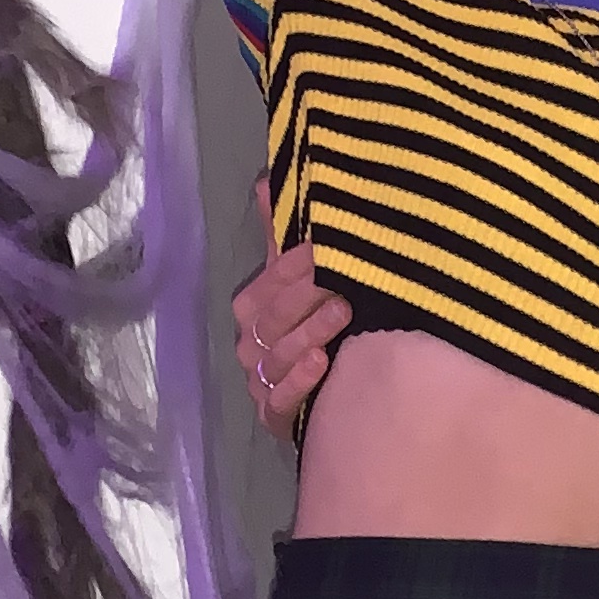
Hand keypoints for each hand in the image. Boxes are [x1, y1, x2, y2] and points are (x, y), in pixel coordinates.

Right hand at [231, 177, 346, 437]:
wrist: (341, 392)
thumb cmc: (320, 322)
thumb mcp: (307, 277)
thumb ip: (285, 236)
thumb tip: (266, 181)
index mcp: (254, 309)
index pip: (267, 284)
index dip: (293, 266)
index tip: (326, 249)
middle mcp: (252, 345)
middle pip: (270, 320)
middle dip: (306, 298)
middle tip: (345, 284)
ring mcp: (262, 383)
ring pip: (275, 358)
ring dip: (309, 334)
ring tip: (343, 315)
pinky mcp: (276, 416)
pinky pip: (279, 402)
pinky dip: (299, 382)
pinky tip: (322, 364)